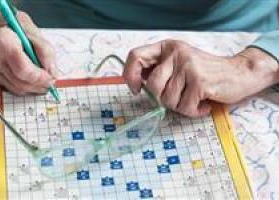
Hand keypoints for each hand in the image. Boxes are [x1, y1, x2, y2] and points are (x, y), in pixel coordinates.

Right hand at [0, 9, 58, 94]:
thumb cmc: (22, 36)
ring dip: (34, 88)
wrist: (3, 35)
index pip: (24, 69)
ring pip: (17, 89)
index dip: (40, 77)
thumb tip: (52, 74)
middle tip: (50, 83)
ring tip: (43, 82)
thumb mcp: (39, 39)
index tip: (50, 78)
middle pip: (21, 83)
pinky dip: (25, 88)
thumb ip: (47, 55)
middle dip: (39, 85)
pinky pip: (12, 89)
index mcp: (4, 42)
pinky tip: (31, 82)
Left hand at [123, 39, 278, 116]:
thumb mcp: (179, 65)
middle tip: (178, 98)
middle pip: (153, 86)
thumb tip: (138, 84)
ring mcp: (188, 66)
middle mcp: (176, 52)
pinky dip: (193, 111)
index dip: (130, 76)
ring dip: (180, 106)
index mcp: (167, 47)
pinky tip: (202, 104)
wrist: (238, 73)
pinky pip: (184, 107)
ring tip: (193, 99)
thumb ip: (159, 70)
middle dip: (163, 99)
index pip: (135, 56)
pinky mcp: (200, 81)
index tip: (137, 89)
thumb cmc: (205, 73)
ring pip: (167, 100)